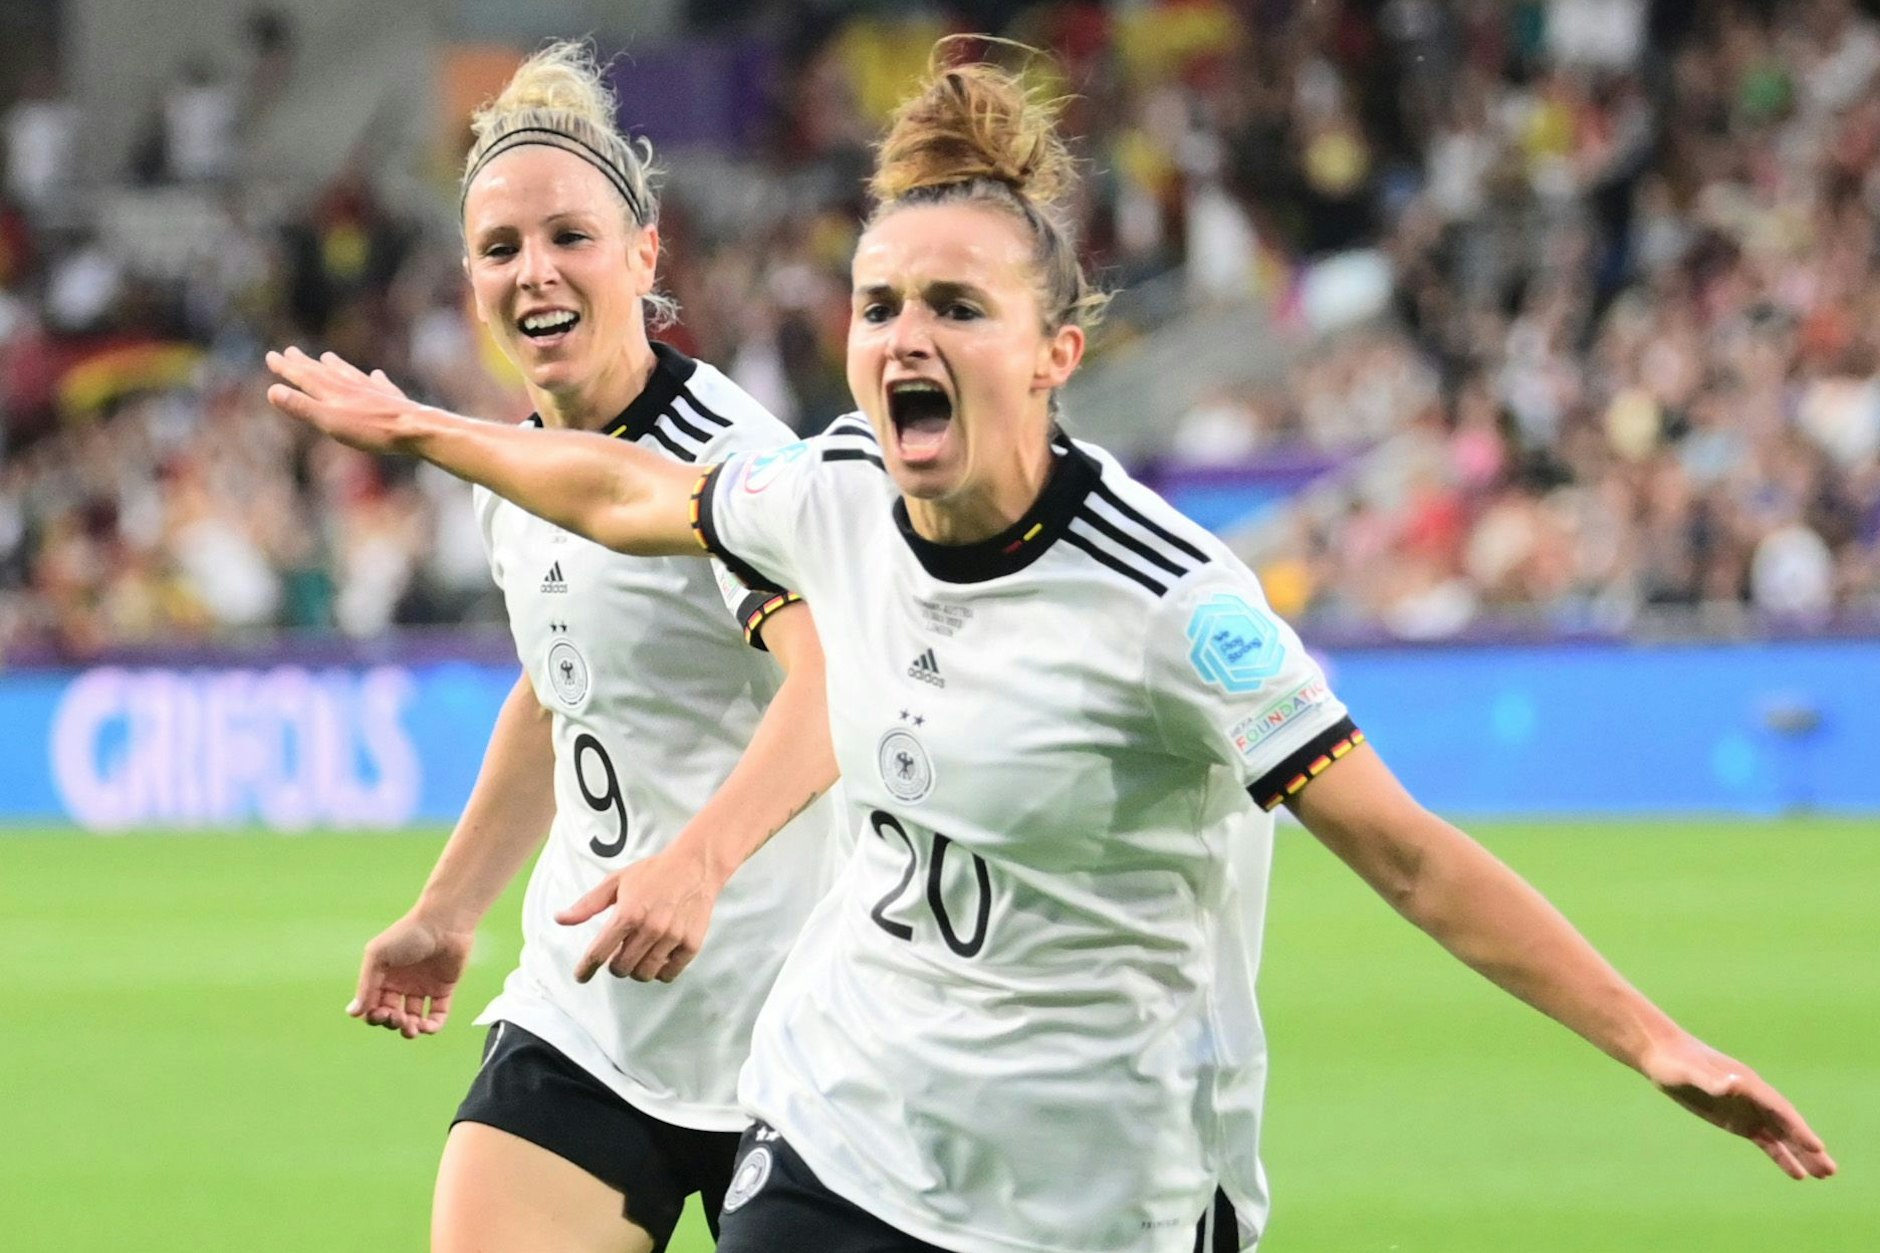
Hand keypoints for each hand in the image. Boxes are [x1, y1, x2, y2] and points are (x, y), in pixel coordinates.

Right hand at [265, 346, 425, 453]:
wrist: (415, 428)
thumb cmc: (370, 429)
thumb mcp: (329, 421)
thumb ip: (302, 407)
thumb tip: (271, 391)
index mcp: (333, 392)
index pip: (304, 377)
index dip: (287, 368)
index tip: (271, 356)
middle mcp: (351, 387)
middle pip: (324, 372)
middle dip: (305, 363)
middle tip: (291, 351)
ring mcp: (373, 391)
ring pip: (350, 374)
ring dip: (336, 365)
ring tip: (327, 357)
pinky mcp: (393, 399)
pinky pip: (380, 384)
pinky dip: (375, 378)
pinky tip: (377, 374)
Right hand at [348, 912, 475, 1038]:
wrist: (443, 922)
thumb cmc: (407, 934)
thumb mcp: (377, 957)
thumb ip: (365, 985)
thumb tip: (352, 1014)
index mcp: (383, 977)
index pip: (373, 1006)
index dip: (374, 1016)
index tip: (379, 1013)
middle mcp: (402, 984)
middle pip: (392, 1015)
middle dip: (392, 1023)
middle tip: (397, 1018)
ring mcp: (423, 987)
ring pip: (413, 1019)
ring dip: (410, 1030)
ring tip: (412, 1028)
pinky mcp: (443, 989)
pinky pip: (437, 1015)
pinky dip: (432, 1026)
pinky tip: (427, 1027)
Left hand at [556, 850, 723, 983]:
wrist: (695, 865)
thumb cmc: (653, 872)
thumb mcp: (616, 881)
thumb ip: (587, 904)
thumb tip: (560, 919)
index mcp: (628, 914)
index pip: (599, 953)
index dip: (585, 969)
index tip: (581, 976)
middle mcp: (649, 928)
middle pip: (621, 969)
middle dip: (615, 966)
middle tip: (619, 954)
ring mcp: (672, 937)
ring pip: (644, 974)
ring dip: (636, 970)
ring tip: (639, 956)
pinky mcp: (691, 943)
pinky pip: (669, 974)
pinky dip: (660, 972)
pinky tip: (658, 958)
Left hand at [1641, 1035, 1835, 1178]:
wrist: (1661, 1055)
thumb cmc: (1674, 1061)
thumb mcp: (1689, 1071)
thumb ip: (1712, 1080)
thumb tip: (1735, 1084)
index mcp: (1748, 1084)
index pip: (1780, 1110)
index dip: (1798, 1128)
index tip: (1816, 1147)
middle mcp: (1753, 1097)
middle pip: (1787, 1125)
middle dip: (1808, 1146)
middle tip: (1831, 1170)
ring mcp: (1747, 1109)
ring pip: (1781, 1136)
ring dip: (1802, 1154)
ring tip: (1825, 1175)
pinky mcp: (1737, 1120)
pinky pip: (1765, 1141)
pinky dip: (1781, 1156)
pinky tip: (1797, 1173)